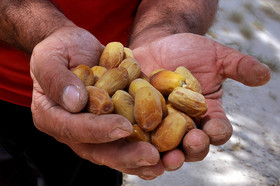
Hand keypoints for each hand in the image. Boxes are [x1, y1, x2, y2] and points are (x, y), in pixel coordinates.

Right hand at [30, 26, 164, 178]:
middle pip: (100, 150)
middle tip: (152, 157)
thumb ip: (56, 78)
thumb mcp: (48, 57)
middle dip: (127, 155)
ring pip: (120, 149)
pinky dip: (152, 140)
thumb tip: (75, 102)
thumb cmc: (59, 49)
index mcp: (54, 117)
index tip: (123, 127)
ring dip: (144, 158)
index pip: (74, 129)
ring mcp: (99, 127)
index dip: (98, 131)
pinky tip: (174, 146)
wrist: (77, 46)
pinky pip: (134, 134)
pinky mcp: (118, 119)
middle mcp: (78, 129)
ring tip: (168, 160)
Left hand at [132, 33, 270, 168]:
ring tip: (162, 156)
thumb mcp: (215, 56)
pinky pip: (137, 134)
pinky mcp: (137, 120)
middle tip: (188, 147)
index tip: (214, 130)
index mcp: (206, 115)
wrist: (159, 44)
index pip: (217, 129)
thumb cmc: (189, 51)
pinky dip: (135, 140)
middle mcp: (184, 126)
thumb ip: (238, 66)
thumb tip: (265, 75)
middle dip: (191, 148)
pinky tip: (132, 140)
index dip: (217, 132)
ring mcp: (160, 125)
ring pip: (163, 147)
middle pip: (190, 145)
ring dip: (163, 154)